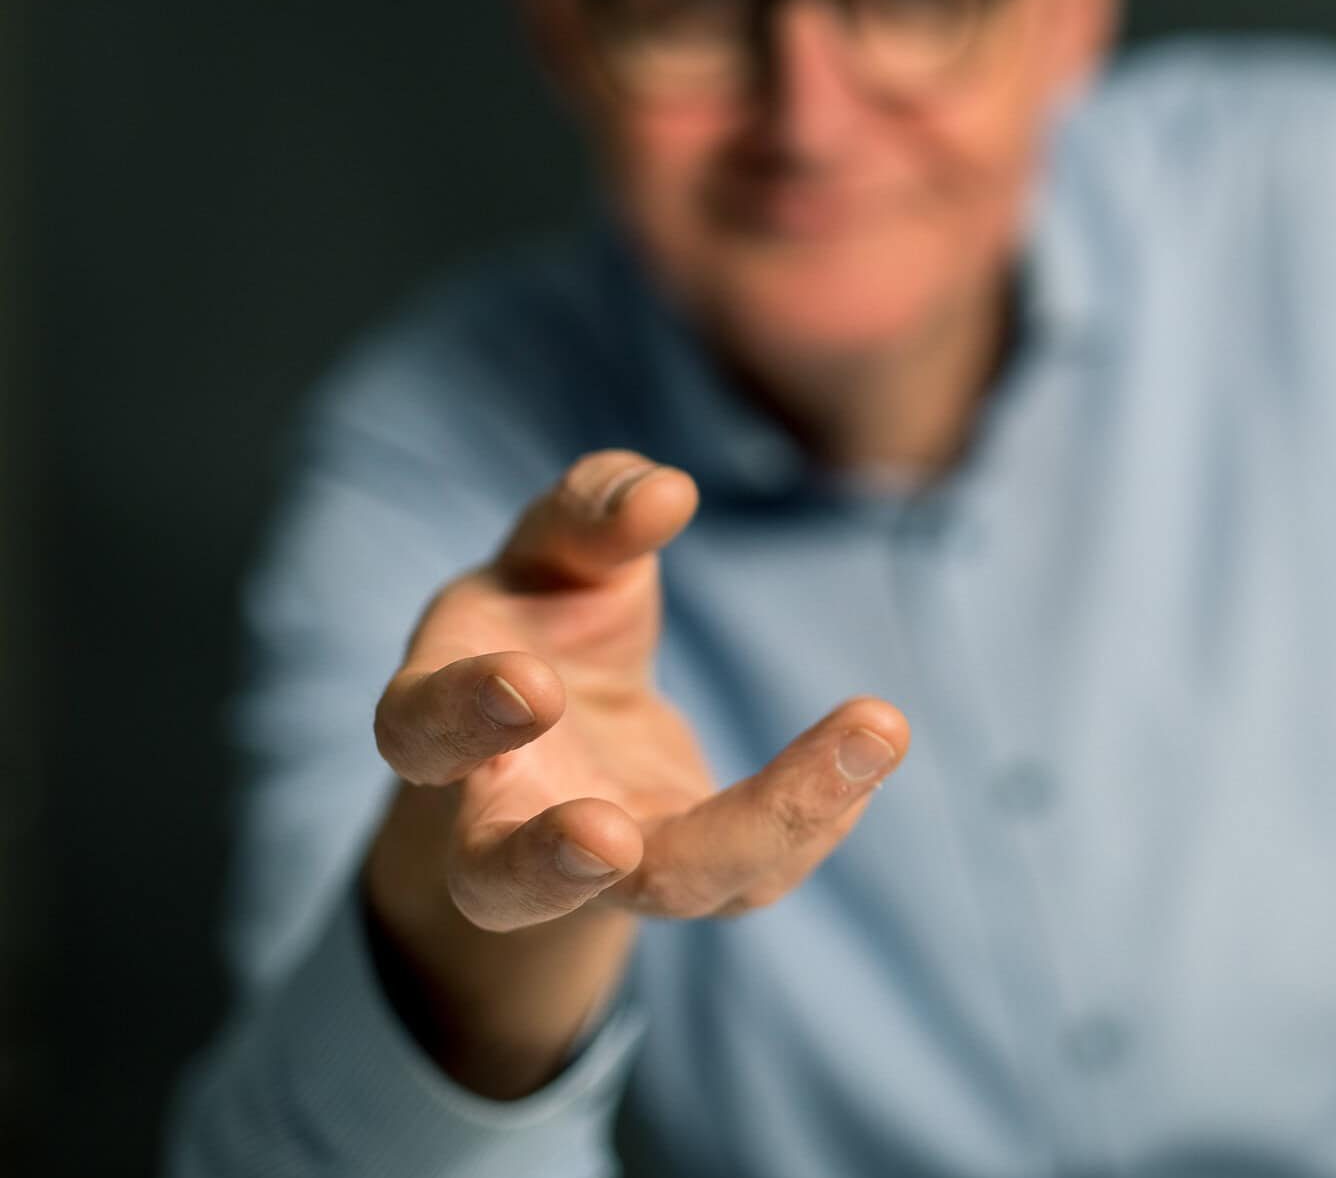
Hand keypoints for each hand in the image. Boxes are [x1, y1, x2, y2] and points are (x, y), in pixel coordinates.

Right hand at [361, 450, 907, 1096]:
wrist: (559, 726)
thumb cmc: (539, 622)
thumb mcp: (551, 556)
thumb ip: (588, 516)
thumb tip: (663, 492)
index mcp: (447, 732)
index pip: (421, 737)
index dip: (465, 717)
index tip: (533, 683)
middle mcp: (507, 824)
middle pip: (501, 883)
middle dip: (545, 865)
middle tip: (602, 837)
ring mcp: (606, 871)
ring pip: (664, 889)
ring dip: (755, 837)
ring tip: (864, 737)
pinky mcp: (691, 872)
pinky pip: (758, 868)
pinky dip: (818, 809)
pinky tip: (868, 742)